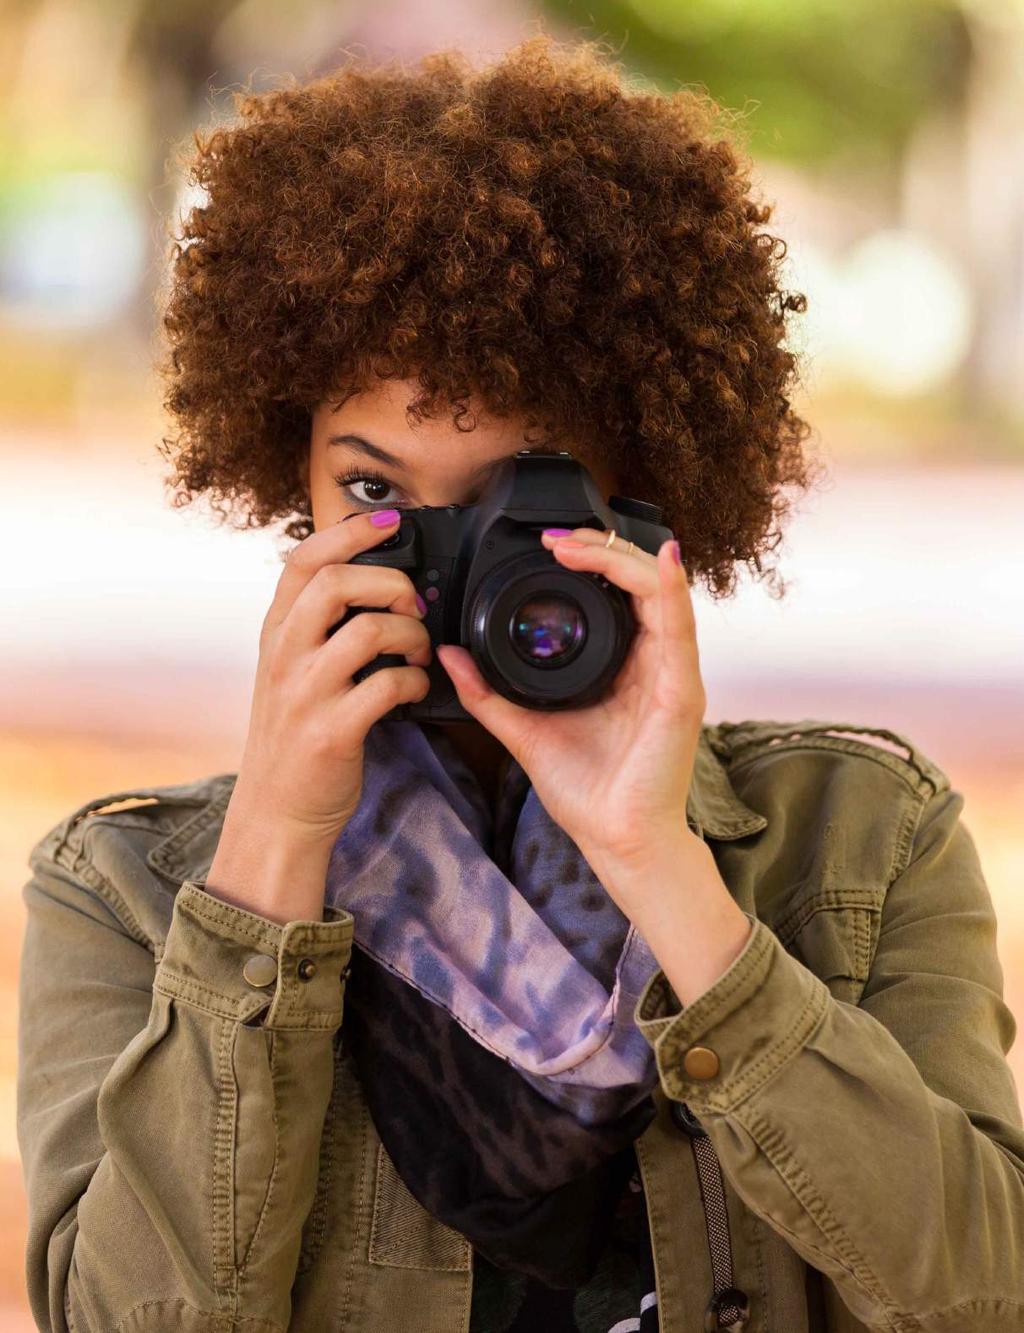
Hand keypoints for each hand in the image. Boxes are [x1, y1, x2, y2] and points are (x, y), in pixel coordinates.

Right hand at [208, 509, 432, 921]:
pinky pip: (385, 686)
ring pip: (365, 631)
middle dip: (388, 581)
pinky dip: (413, 679)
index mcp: (277, 633)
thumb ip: (317, 626)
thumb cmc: (296, 733)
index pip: (304, 559)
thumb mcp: (291, 669)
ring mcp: (305, 694)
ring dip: (408, 633)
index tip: (391, 520)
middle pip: (334, 582)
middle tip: (412, 602)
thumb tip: (375, 580)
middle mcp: (284, 656)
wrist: (278, 809)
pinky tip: (413, 687)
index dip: (350, 531)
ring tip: (417, 650)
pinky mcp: (332, 731)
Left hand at [434, 528, 706, 893]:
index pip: (615, 592)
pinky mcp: (681, 691)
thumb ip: (487, 692)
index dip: (588, 559)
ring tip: (582, 542)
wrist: (617, 840)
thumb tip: (450, 654)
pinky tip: (661, 560)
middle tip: (557, 537)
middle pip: (639, 580)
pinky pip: (681, 627)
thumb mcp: (524, 729)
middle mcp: (652, 661)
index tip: (546, 545)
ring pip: (661, 590)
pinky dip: (672, 587)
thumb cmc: (587, 790)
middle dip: (600, 547)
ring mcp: (671, 673)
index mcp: (623, 664)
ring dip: (623, 557)